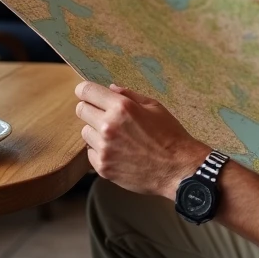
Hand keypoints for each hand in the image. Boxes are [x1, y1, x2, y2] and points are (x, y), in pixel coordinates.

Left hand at [75, 82, 207, 197]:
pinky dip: (100, 151)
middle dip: (91, 109)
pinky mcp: (102, 167)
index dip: (85, 90)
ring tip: (117, 137)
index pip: (86, 91)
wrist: (178, 168)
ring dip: (96, 131)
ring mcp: (104, 148)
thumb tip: (110, 89)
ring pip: (85, 132)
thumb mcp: (155, 107)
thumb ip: (129, 96)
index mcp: (122, 107)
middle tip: (105, 116)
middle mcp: (108, 126)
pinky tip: (118, 152)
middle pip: (81, 110)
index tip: (87, 93)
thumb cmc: (170, 135)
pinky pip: (90, 153)